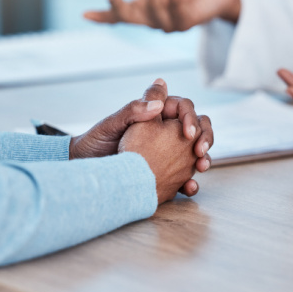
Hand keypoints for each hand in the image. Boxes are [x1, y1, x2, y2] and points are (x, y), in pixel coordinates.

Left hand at [70, 78, 213, 196]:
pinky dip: (190, 181)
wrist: (87, 167)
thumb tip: (158, 104)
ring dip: (204, 158)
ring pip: (195, 151)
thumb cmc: (96, 141)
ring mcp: (168, 152)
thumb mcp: (112, 125)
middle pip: (197, 127)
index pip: (183, 107)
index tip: (188, 132)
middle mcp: (165, 130)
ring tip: (202, 167)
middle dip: (205, 137)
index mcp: (155, 113)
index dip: (190, 117)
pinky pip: (184, 175)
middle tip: (201, 150)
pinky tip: (190, 187)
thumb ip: (133, 111)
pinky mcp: (166, 172)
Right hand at [83, 0, 240, 31]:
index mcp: (144, 9)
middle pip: (129, 17)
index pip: (120, 16)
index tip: (84, 13)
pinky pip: (174, 3)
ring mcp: (168, 25)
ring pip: (154, 4)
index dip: (103, 15)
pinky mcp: (184, 24)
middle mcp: (153, 20)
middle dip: (117, 4)